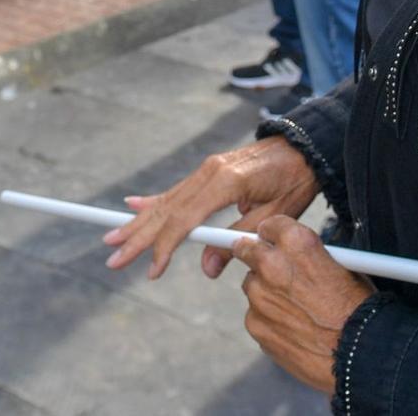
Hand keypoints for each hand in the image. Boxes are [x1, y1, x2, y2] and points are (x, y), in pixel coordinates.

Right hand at [103, 136, 319, 280]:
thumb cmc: (295, 182)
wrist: (305, 147)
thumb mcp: (275, 216)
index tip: (151, 270)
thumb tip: (209, 268)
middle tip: (113, 258)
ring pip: (167, 201)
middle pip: (167, 211)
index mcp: (226, 182)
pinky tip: (132, 204)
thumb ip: (240, 239)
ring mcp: (207, 169)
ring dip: (139, 221)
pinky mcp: (209, 171)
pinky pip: (177, 190)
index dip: (165, 247)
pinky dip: (154, 200)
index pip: (185, 220)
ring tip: (112, 237)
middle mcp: (209, 172)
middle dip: (138, 237)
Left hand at [233, 216, 372, 394]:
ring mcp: (259, 296)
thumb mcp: (343, 266)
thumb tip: (295, 256)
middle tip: (265, 265)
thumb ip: (309, 256)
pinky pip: (256, 316)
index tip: (271, 240)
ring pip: (252, 286)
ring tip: (296, 310)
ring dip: (266, 292)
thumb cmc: (358, 309)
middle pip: (247, 250)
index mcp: (297, 242)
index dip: (273, 235)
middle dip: (254, 255)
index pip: (270, 225)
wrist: (359, 353)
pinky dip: (269, 320)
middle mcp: (272, 264)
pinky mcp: (255, 324)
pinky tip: (294, 330)